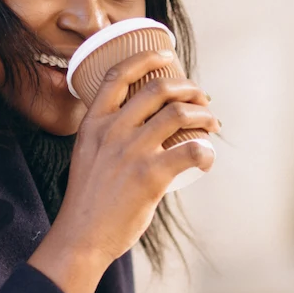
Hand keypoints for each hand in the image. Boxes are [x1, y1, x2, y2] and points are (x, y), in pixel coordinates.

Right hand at [29, 49, 219, 292]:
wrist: (81, 236)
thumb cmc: (87, 201)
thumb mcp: (87, 156)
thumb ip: (106, 138)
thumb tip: (138, 127)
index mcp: (93, 123)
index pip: (118, 75)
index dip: (145, 58)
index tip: (166, 56)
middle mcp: (112, 131)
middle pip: (158, 89)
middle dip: (188, 88)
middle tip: (201, 98)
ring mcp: (131, 152)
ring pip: (179, 114)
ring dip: (203, 115)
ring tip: (211, 124)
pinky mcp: (150, 176)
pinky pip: (191, 151)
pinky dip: (206, 151)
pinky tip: (208, 158)